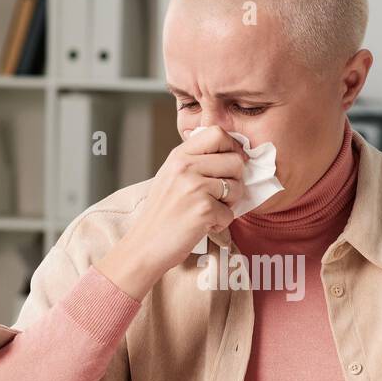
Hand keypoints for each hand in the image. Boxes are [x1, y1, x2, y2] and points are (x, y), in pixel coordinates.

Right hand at [97, 126, 246, 299]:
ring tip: (208, 211)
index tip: (231, 164)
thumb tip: (232, 153)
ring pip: (237, 187)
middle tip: (221, 195)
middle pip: (235, 161)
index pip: (218, 133)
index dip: (232, 148)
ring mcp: (194, 188)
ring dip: (229, 204)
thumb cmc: (162, 215)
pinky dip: (221, 223)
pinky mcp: (203, 210)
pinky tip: (202, 226)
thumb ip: (195, 161)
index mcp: (179, 156)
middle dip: (235, 181)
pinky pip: (230, 213)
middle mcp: (185, 167)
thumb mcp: (171, 177)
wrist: (144, 246)